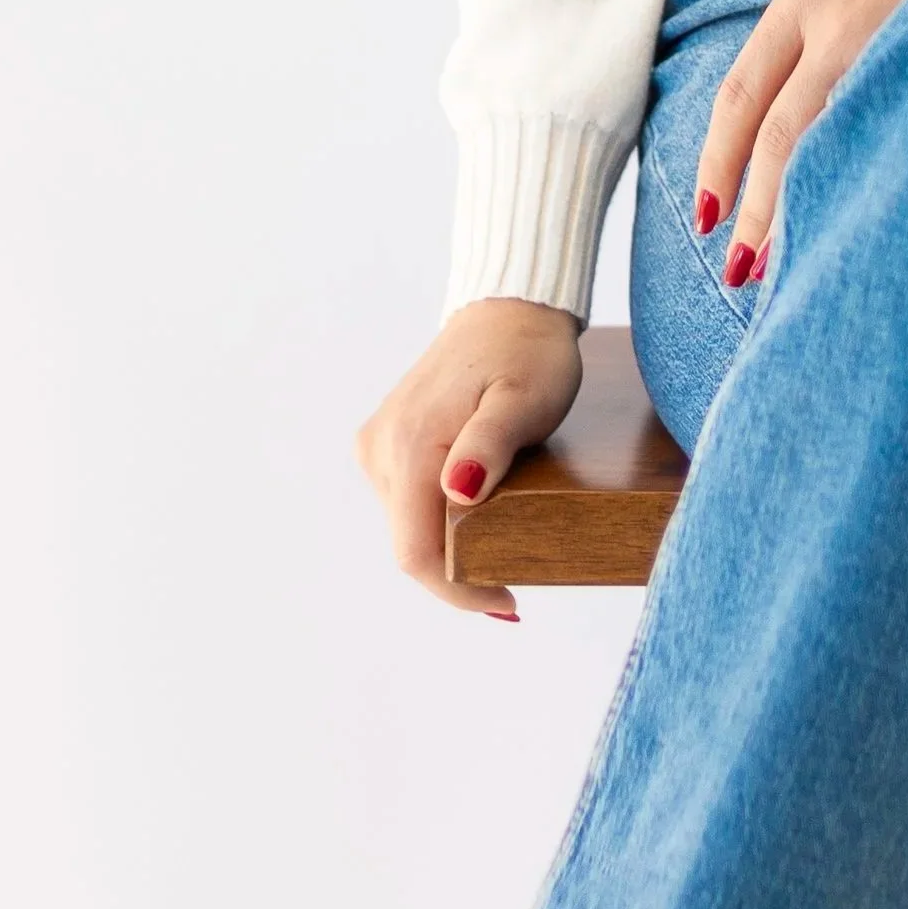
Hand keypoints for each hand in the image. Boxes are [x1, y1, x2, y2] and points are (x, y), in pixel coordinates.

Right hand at [353, 296, 581, 621]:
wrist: (511, 305)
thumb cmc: (527, 351)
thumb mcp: (526, 398)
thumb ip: (491, 444)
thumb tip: (457, 490)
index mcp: (411, 444)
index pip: (416, 552)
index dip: (458, 590)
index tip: (508, 603)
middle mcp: (382, 448)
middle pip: (409, 544)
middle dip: (458, 574)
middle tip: (512, 588)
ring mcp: (379, 443)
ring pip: (407, 525)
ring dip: (448, 548)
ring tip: (499, 553)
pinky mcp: (386, 439)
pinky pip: (408, 499)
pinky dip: (439, 520)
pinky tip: (474, 521)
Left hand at [694, 0, 907, 281]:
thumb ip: (815, 43)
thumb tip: (783, 141)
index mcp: (802, 0)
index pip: (739, 95)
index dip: (717, 161)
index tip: (707, 216)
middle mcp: (831, 20)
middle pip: (777, 135)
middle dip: (756, 209)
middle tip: (741, 269)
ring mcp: (885, 40)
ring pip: (828, 143)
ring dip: (804, 209)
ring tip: (795, 267)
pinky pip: (888, 133)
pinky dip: (866, 181)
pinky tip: (868, 218)